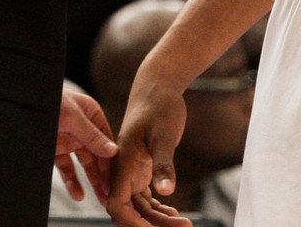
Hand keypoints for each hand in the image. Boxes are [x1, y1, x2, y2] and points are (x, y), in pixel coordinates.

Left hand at [55, 88, 117, 206]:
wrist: (23, 102)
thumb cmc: (49, 100)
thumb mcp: (72, 115)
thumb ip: (91, 135)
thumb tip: (112, 151)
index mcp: (91, 115)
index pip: (107, 140)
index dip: (112, 159)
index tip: (117, 177)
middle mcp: (83, 129)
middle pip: (98, 155)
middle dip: (104, 175)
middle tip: (110, 192)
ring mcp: (70, 141)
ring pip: (85, 165)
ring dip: (92, 181)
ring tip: (100, 199)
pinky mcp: (57, 152)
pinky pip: (67, 169)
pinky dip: (73, 182)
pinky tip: (78, 193)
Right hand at [106, 77, 190, 226]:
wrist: (158, 86)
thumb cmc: (159, 105)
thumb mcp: (164, 134)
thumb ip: (163, 163)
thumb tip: (166, 190)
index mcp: (123, 163)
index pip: (117, 205)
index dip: (132, 223)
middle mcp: (123, 170)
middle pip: (131, 211)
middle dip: (153, 225)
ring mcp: (132, 170)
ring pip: (140, 207)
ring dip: (158, 219)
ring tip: (184, 224)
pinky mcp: (142, 168)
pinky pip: (145, 197)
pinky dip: (158, 209)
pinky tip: (173, 213)